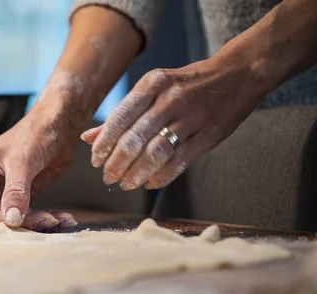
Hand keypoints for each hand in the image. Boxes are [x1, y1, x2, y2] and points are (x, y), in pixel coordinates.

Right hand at [0, 116, 78, 230]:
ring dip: (33, 223)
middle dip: (14, 224)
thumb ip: (16, 192)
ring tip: (57, 220)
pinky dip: (44, 219)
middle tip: (43, 221)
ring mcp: (2, 190)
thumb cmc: (36, 132)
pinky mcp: (20, 196)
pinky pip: (27, 215)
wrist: (59, 125)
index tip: (8, 225)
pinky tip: (63, 219)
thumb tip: (11, 221)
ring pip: (10, 219)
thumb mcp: (23, 161)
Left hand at [81, 56, 264, 189]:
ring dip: (137, 173)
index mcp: (152, 84)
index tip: (95, 162)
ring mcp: (192, 117)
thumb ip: (123, 114)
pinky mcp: (209, 134)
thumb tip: (88, 137)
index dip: (104, 144)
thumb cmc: (186, 85)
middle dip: (117, 163)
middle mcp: (170, 99)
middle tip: (108, 178)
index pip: (120, 118)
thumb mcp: (154, 89)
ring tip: (126, 184)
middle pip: (135, 138)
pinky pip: (180, 160)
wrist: (238, 74)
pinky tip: (150, 183)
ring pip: (157, 152)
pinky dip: (162, 176)